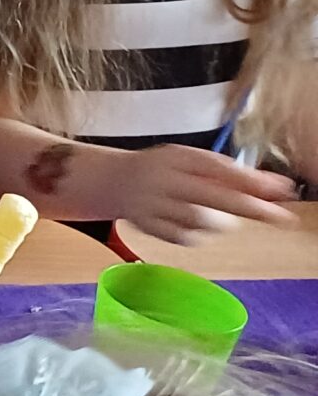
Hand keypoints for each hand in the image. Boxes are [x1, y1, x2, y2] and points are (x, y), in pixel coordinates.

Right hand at [119, 144, 298, 242]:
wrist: (112, 180)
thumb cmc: (163, 169)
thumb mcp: (191, 160)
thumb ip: (229, 172)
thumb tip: (276, 186)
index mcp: (176, 157)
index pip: (219, 169)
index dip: (252, 181)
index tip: (283, 190)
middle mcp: (162, 179)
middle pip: (213, 199)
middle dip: (252, 209)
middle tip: (282, 219)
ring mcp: (151, 204)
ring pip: (200, 222)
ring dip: (221, 223)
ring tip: (220, 217)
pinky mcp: (145, 226)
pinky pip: (184, 238)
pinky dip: (198, 235)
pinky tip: (195, 225)